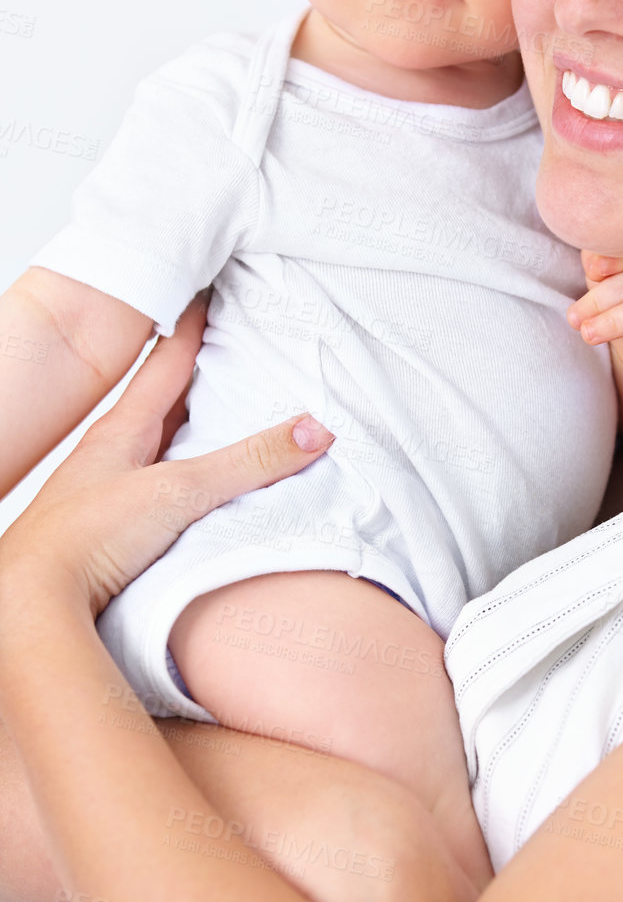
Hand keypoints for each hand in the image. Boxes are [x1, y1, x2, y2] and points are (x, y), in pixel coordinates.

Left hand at [0, 296, 333, 621]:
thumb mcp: (179, 492)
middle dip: (192, 376)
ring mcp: (106, 495)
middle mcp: (110, 457)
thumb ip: (248, 463)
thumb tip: (314, 430)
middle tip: (225, 348)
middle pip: (159, 402)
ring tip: (220, 415)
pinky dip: (181, 480)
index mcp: (120, 431)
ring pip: (156, 448)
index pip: (165, 363)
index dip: (190, 328)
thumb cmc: (83, 540)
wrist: (29, 605)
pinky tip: (195, 491)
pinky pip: (156, 492)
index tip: (207, 295)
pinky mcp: (110, 535)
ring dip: (187, 431)